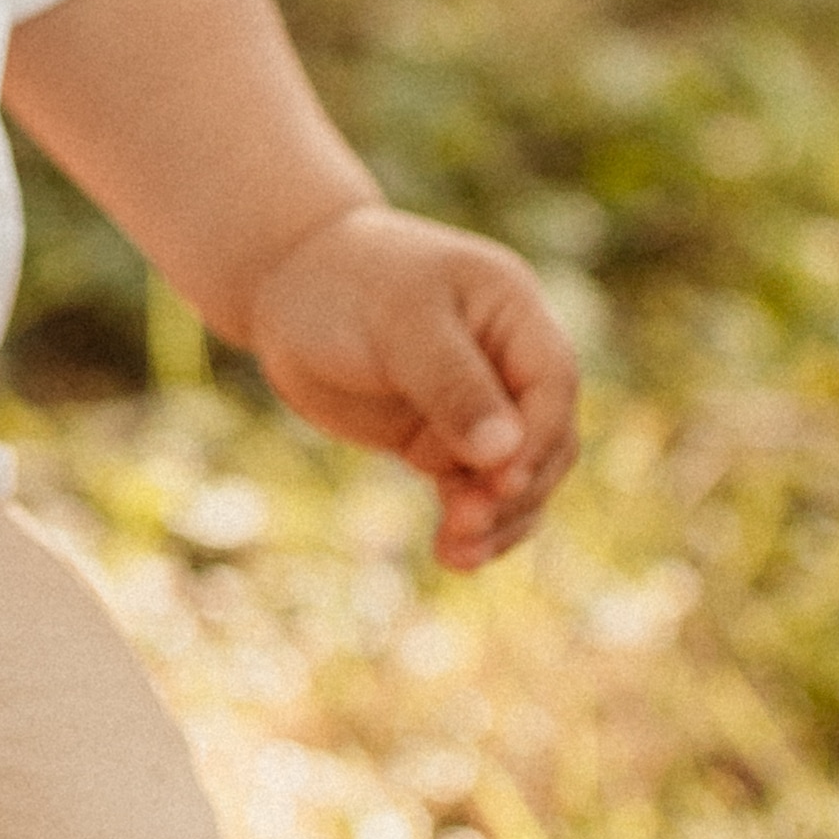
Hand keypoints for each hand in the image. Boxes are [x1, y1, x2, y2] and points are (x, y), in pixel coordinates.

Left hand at [243, 200, 578, 565]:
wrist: (285, 286)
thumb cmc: (345, 284)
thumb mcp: (400, 322)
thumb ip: (451, 385)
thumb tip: (504, 454)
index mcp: (514, 313)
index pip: (553, 384)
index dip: (538, 438)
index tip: (502, 482)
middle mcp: (508, 362)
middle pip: (545, 441)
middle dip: (515, 489)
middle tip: (464, 522)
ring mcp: (477, 405)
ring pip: (515, 477)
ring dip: (496, 519)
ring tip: (455, 554)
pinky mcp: (441, 439)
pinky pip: (475, 491)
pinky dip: (470, 523)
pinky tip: (451, 554)